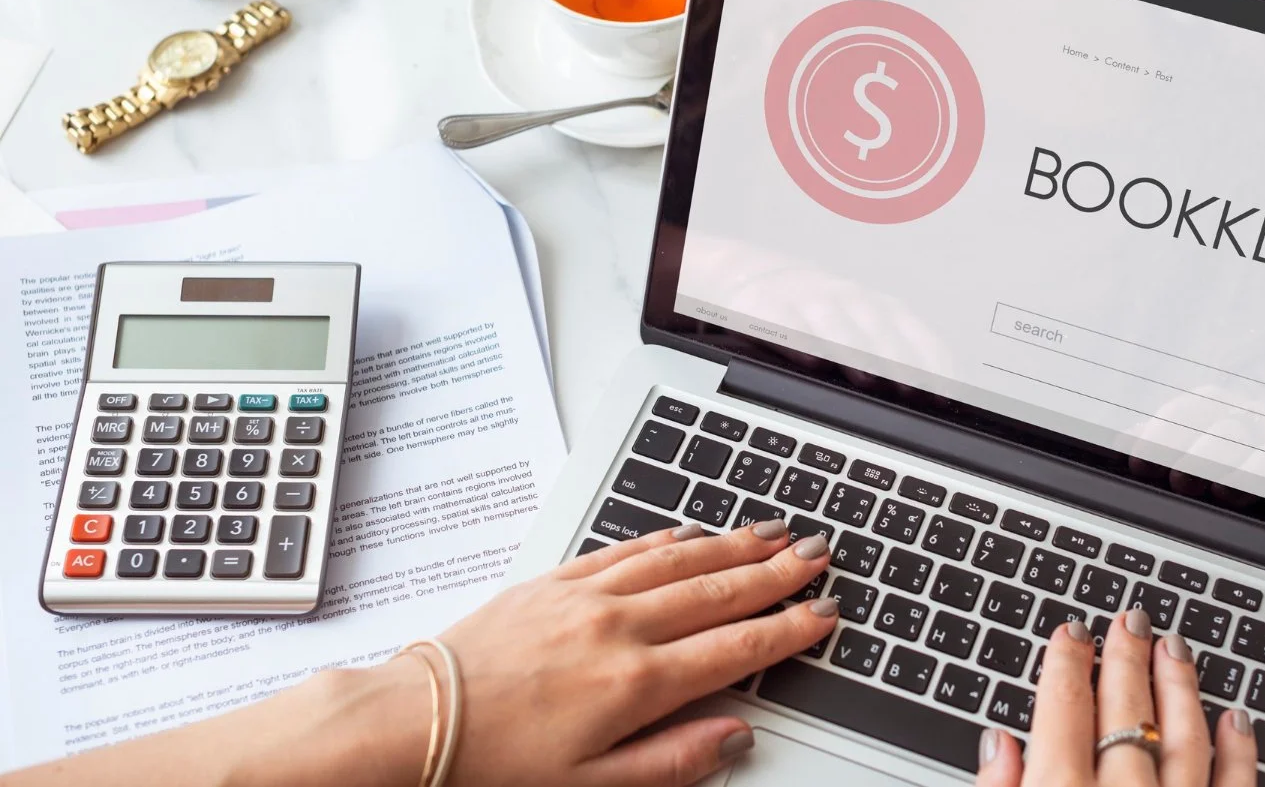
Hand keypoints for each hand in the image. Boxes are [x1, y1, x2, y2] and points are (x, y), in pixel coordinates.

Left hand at [399, 520, 834, 786]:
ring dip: (732, 544)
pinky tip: (690, 531)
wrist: (412, 724)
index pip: (735, 647)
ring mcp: (584, 597)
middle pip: (717, 591)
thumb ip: (673, 762)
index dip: (786, 629)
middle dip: (775, 571)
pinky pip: (624, 549)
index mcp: (635, 684)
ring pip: (678, 559)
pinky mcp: (552, 582)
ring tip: (772, 531)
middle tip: (817, 553)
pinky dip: (666, 537)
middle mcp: (617, 628)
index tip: (822, 613)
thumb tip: (734, 737)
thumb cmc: (493, 766)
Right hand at [975, 610, 1257, 786]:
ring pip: (1184, 739)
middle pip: (1125, 711)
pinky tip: (1235, 718)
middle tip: (1130, 620)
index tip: (1070, 633)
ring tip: (1174, 647)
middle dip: (1125, 658)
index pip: (1062, 709)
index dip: (1065, 662)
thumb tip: (998, 746)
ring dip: (1180, 688)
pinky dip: (1238, 752)